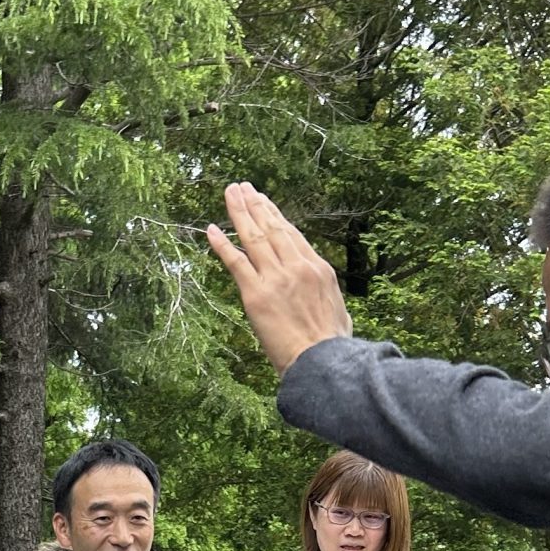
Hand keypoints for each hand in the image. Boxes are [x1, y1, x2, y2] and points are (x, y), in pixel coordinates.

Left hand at [204, 183, 354, 374]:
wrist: (322, 362)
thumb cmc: (332, 345)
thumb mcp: (338, 310)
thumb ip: (325, 294)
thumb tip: (320, 294)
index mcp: (318, 269)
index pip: (292, 235)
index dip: (275, 216)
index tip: (264, 203)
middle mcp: (297, 267)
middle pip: (272, 228)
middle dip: (256, 205)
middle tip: (243, 188)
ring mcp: (275, 279)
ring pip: (254, 238)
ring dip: (239, 213)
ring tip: (230, 193)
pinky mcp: (256, 294)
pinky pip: (236, 262)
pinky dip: (222, 244)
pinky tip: (211, 229)